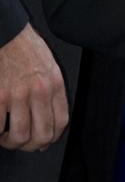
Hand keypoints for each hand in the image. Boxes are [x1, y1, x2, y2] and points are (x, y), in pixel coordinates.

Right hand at [0, 24, 68, 150]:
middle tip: (23, 142)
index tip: (43, 141)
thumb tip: (49, 121)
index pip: (61, 122)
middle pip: (42, 135)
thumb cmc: (28, 50)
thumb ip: (52, 93)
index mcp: (54, 84)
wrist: (9, 35)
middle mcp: (39, 91)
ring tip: (6, 136)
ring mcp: (18, 95)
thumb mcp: (50, 67)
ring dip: (11, 142)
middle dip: (32, 146)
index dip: (52, 137)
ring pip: (20, 137)